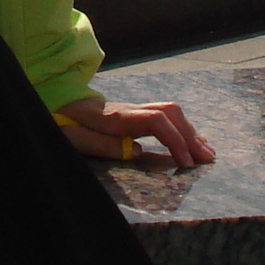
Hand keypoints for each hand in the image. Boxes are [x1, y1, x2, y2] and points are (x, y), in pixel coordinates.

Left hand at [52, 97, 214, 167]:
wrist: (57, 102)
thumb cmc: (65, 123)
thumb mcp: (77, 137)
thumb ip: (105, 145)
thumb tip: (138, 152)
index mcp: (118, 117)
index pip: (156, 121)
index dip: (175, 140)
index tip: (185, 162)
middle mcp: (131, 109)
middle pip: (169, 114)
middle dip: (191, 136)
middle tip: (207, 160)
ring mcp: (133, 110)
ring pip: (170, 113)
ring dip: (190, 132)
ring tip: (207, 153)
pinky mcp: (134, 115)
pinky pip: (164, 117)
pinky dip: (181, 129)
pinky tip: (190, 141)